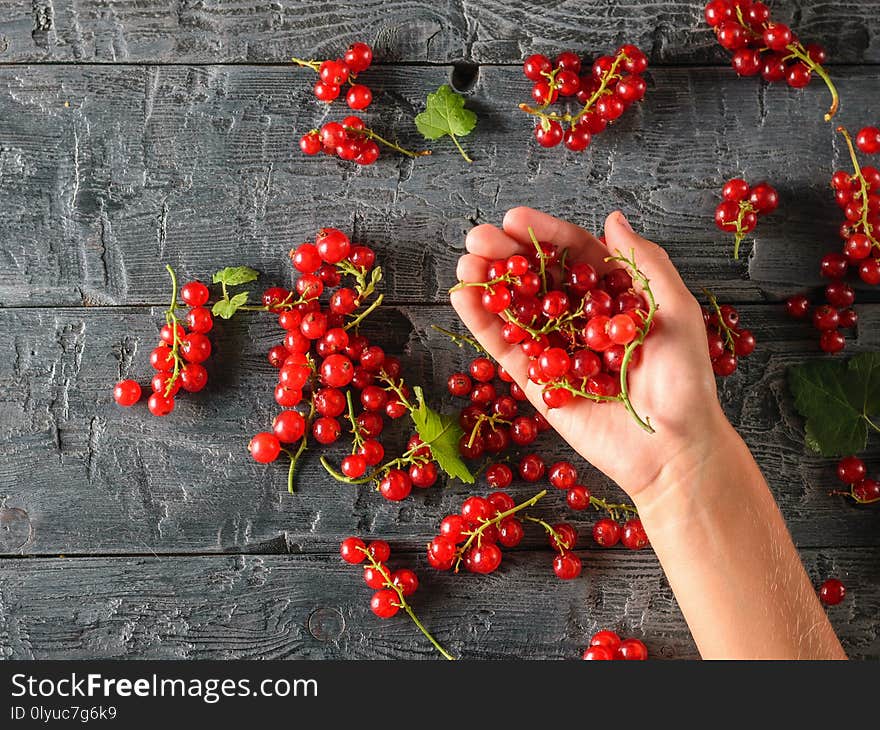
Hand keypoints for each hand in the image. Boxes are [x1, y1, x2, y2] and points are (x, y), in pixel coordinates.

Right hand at [451, 207, 725, 502]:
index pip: (575, 255)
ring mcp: (558, 351)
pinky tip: (463, 296)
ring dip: (489, 283)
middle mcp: (582, 320)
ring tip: (467, 260)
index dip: (545, 234)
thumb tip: (610, 219)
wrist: (673, 450)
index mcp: (616, 298)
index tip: (515, 218)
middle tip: (480, 236)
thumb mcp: (677, 312)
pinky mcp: (539, 383)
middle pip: (539, 278)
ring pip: (517, 310)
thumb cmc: (686, 383)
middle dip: (508, 254)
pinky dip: (483, 323)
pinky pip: (506, 348)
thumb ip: (645, 264)